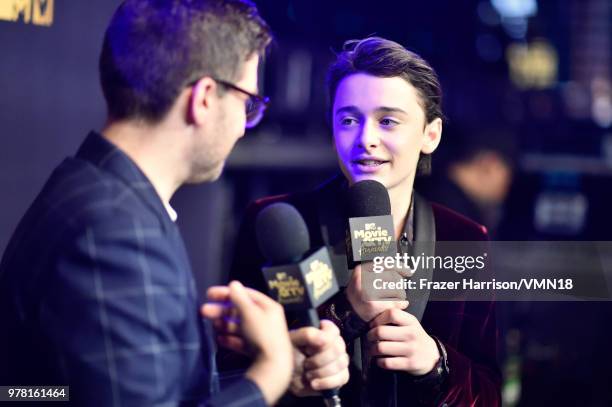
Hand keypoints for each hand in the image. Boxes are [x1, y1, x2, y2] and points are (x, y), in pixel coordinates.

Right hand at [201, 281, 292, 404]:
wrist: (273, 366)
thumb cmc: (262, 334)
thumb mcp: (250, 313)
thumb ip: (239, 298)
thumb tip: (233, 283)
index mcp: (268, 307)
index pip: (246, 295)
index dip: (228, 293)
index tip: (210, 294)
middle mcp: (265, 319)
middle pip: (240, 311)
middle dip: (221, 311)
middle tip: (203, 311)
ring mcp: (260, 335)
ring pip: (239, 326)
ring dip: (225, 324)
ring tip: (213, 325)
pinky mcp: (255, 350)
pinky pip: (240, 341)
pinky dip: (230, 339)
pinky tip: (219, 339)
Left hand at [288, 320, 349, 396]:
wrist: (287, 377)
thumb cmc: (290, 356)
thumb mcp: (293, 341)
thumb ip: (307, 334)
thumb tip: (325, 339)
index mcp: (324, 332)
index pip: (333, 331)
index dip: (321, 340)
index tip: (307, 348)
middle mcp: (334, 344)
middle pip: (338, 349)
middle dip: (319, 359)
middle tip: (306, 363)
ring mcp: (339, 360)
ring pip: (341, 364)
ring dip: (321, 371)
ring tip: (308, 374)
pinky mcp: (340, 376)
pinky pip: (342, 378)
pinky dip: (327, 382)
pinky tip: (314, 383)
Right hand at [346, 263, 408, 321]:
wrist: (348, 312)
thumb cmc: (359, 296)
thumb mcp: (364, 278)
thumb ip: (379, 271)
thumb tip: (403, 269)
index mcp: (361, 270)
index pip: (385, 264)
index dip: (400, 266)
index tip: (408, 271)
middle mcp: (363, 279)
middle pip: (394, 277)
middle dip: (400, 285)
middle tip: (397, 291)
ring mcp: (367, 292)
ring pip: (397, 290)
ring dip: (400, 295)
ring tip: (394, 299)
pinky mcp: (373, 305)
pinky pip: (395, 302)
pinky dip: (400, 304)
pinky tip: (398, 305)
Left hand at [367, 308, 439, 374]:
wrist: (431, 356)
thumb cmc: (414, 337)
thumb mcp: (410, 323)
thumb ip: (396, 317)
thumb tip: (374, 313)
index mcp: (411, 321)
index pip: (391, 314)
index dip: (378, 318)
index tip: (373, 324)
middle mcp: (412, 334)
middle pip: (381, 331)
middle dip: (370, 335)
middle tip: (370, 337)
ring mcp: (411, 349)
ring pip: (381, 348)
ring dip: (373, 349)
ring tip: (373, 349)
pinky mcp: (409, 364)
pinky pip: (386, 362)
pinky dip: (379, 361)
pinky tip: (380, 359)